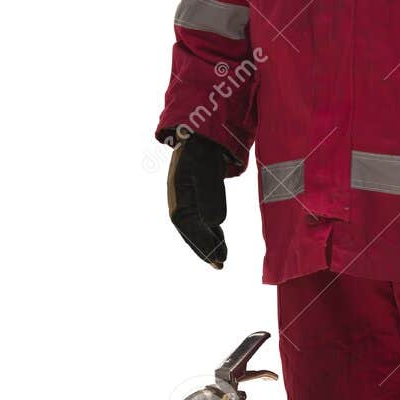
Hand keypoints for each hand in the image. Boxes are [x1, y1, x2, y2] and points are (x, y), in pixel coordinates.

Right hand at [167, 134, 230, 266]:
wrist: (200, 135)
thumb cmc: (202, 151)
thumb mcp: (207, 170)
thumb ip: (211, 195)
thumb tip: (215, 223)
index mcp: (178, 199)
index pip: (190, 229)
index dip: (203, 245)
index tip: (217, 258)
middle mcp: (180, 203)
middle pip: (191, 233)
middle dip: (205, 249)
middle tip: (220, 264)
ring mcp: (187, 202)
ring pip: (196, 229)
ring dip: (208, 244)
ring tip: (221, 259)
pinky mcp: (196, 199)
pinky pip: (201, 221)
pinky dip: (211, 233)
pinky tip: (220, 242)